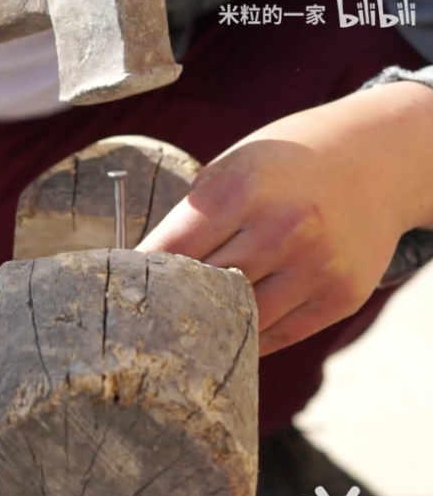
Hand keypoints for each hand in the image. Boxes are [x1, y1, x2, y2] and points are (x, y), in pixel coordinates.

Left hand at [135, 82, 432, 355]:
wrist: (378, 157)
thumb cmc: (286, 164)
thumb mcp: (233, 167)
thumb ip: (192, 217)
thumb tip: (141, 272)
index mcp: (242, 190)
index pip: (169, 250)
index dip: (138, 274)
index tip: (117, 290)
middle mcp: (282, 229)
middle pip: (200, 290)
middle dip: (168, 304)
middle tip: (141, 318)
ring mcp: (316, 266)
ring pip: (239, 320)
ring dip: (209, 326)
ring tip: (183, 330)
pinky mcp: (341, 296)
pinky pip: (277, 335)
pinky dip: (248, 337)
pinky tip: (229, 331)